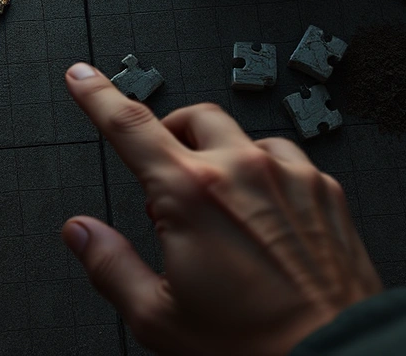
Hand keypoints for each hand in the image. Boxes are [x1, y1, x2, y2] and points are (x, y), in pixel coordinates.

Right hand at [62, 63, 381, 355]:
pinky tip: (260, 214)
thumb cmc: (253, 345)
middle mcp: (243, 171)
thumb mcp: (159, 317)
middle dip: (168, 136)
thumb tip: (80, 232)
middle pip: (191, 118)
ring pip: (241, 136)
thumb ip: (110, 265)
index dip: (99, 96)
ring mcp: (290, 176)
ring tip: (217, 207)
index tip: (83, 76)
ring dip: (218, 156)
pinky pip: (285, 158)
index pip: (129, 126)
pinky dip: (263, 173)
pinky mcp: (325, 191)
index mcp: (193, 194)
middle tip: (163, 180)